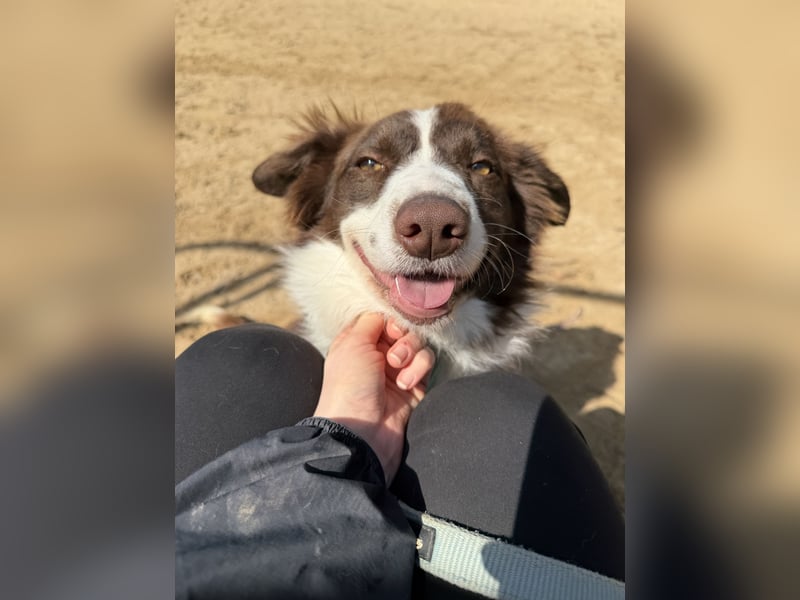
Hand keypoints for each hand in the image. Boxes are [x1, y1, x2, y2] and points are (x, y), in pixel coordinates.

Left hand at [314, 313, 434, 483]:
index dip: (391, 321)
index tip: (390, 331)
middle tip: (393, 357)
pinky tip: (407, 385)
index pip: (384, 318)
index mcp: (358, 342)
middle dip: (404, 339)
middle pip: (404, 329)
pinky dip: (419, 370)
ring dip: (412, 355)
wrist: (362, 431)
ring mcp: (398, 370)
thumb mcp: (352, 343)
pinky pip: (427, 363)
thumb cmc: (350, 385)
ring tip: (399, 374)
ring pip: (418, 345)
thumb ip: (371, 320)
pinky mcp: (415, 385)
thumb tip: (387, 312)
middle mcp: (378, 354)